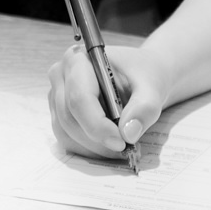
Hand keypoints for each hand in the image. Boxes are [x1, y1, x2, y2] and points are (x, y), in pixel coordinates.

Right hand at [47, 41, 170, 159]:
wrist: (140, 76)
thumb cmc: (143, 75)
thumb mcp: (153, 88)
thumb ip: (145, 109)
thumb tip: (129, 134)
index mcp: (79, 60)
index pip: (79, 98)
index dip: (97, 125)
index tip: (121, 142)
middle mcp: (62, 75)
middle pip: (70, 118)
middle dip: (98, 140)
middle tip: (126, 148)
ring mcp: (57, 96)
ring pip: (66, 132)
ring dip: (94, 148)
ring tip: (121, 146)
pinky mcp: (59, 114)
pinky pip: (67, 139)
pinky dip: (89, 149)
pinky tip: (109, 146)